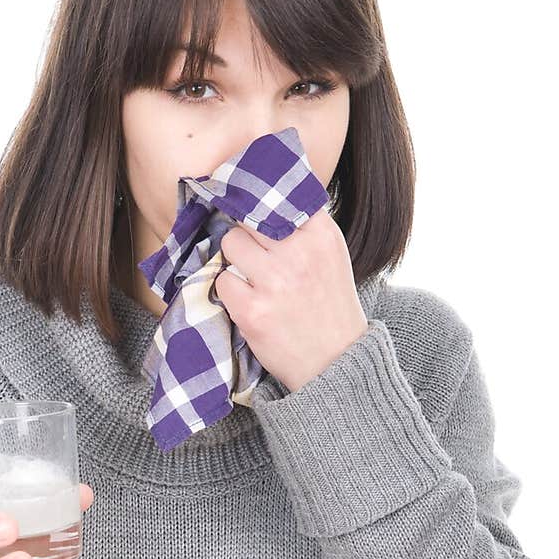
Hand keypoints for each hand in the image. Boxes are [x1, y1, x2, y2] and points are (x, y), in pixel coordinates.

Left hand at [212, 208, 368, 390]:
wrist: (336, 363)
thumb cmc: (328, 307)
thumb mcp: (330, 257)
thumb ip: (303, 227)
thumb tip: (261, 196)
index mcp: (322, 235)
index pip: (278, 195)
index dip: (260, 202)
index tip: (253, 210)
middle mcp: (300, 253)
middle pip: (249, 216)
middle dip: (247, 234)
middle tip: (257, 257)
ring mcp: (275, 281)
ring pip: (231, 242)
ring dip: (236, 261)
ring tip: (255, 281)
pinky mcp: (253, 310)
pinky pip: (222, 281)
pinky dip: (230, 292)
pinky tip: (251, 303)